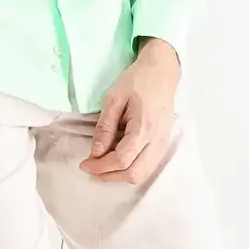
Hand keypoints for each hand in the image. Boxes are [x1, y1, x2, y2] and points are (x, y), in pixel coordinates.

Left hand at [79, 38, 179, 182]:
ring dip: (120, 175)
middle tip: (91, 168)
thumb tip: (95, 152)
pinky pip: (148, 166)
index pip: (121, 159)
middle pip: (134, 174)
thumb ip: (105, 127)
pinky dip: (130, 168)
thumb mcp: (114, 98)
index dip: (100, 166)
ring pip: (142, 174)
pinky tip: (117, 159)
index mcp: (144, 127)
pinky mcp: (164, 143)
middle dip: (109, 176)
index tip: (84, 164)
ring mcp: (164, 144)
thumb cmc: (137, 81)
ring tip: (102, 165)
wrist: (161, 72)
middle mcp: (157, 141)